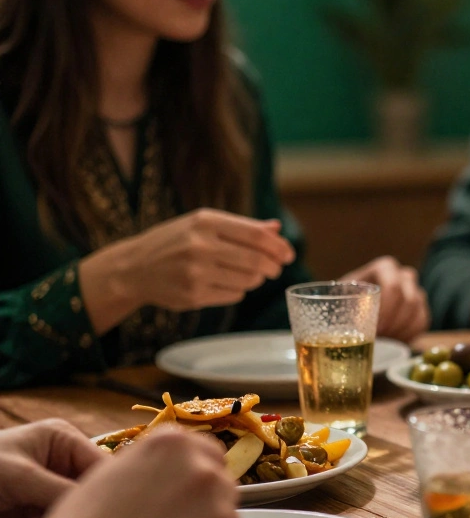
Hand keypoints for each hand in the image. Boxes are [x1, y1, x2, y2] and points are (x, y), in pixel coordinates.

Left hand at [0, 420, 102, 517]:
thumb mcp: (20, 476)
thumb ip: (61, 489)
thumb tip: (103, 508)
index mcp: (63, 439)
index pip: (101, 465)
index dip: (108, 489)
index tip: (109, 514)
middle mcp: (63, 462)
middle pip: (92, 489)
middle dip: (82, 508)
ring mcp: (52, 488)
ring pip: (77, 510)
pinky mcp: (39, 511)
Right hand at [36, 429, 237, 517]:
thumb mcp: (111, 473)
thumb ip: (151, 465)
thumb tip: (166, 472)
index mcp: (175, 446)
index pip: (207, 451)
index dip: (193, 471)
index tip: (182, 487)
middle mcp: (205, 473)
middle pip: (219, 483)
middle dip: (200, 499)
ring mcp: (220, 513)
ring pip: (223, 517)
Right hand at [79, 208, 295, 332]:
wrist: (133, 267)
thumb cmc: (175, 242)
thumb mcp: (203, 225)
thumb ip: (242, 227)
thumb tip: (276, 229)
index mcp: (205, 221)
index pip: (256, 236)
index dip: (279, 247)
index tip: (288, 255)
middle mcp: (199, 245)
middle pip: (256, 261)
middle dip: (272, 267)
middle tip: (275, 270)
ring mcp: (195, 272)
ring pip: (248, 281)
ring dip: (255, 280)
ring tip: (247, 275)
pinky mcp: (193, 295)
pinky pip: (234, 296)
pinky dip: (237, 291)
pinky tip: (224, 284)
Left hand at [341, 256, 429, 342]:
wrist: (353, 304)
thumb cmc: (344, 299)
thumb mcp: (340, 299)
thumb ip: (346, 307)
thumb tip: (350, 329)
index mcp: (384, 268)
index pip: (394, 285)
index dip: (387, 308)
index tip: (375, 326)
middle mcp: (403, 276)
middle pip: (410, 299)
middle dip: (395, 323)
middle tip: (380, 337)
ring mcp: (415, 291)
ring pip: (418, 312)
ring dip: (402, 330)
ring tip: (385, 341)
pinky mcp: (420, 308)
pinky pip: (422, 322)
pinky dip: (410, 335)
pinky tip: (395, 342)